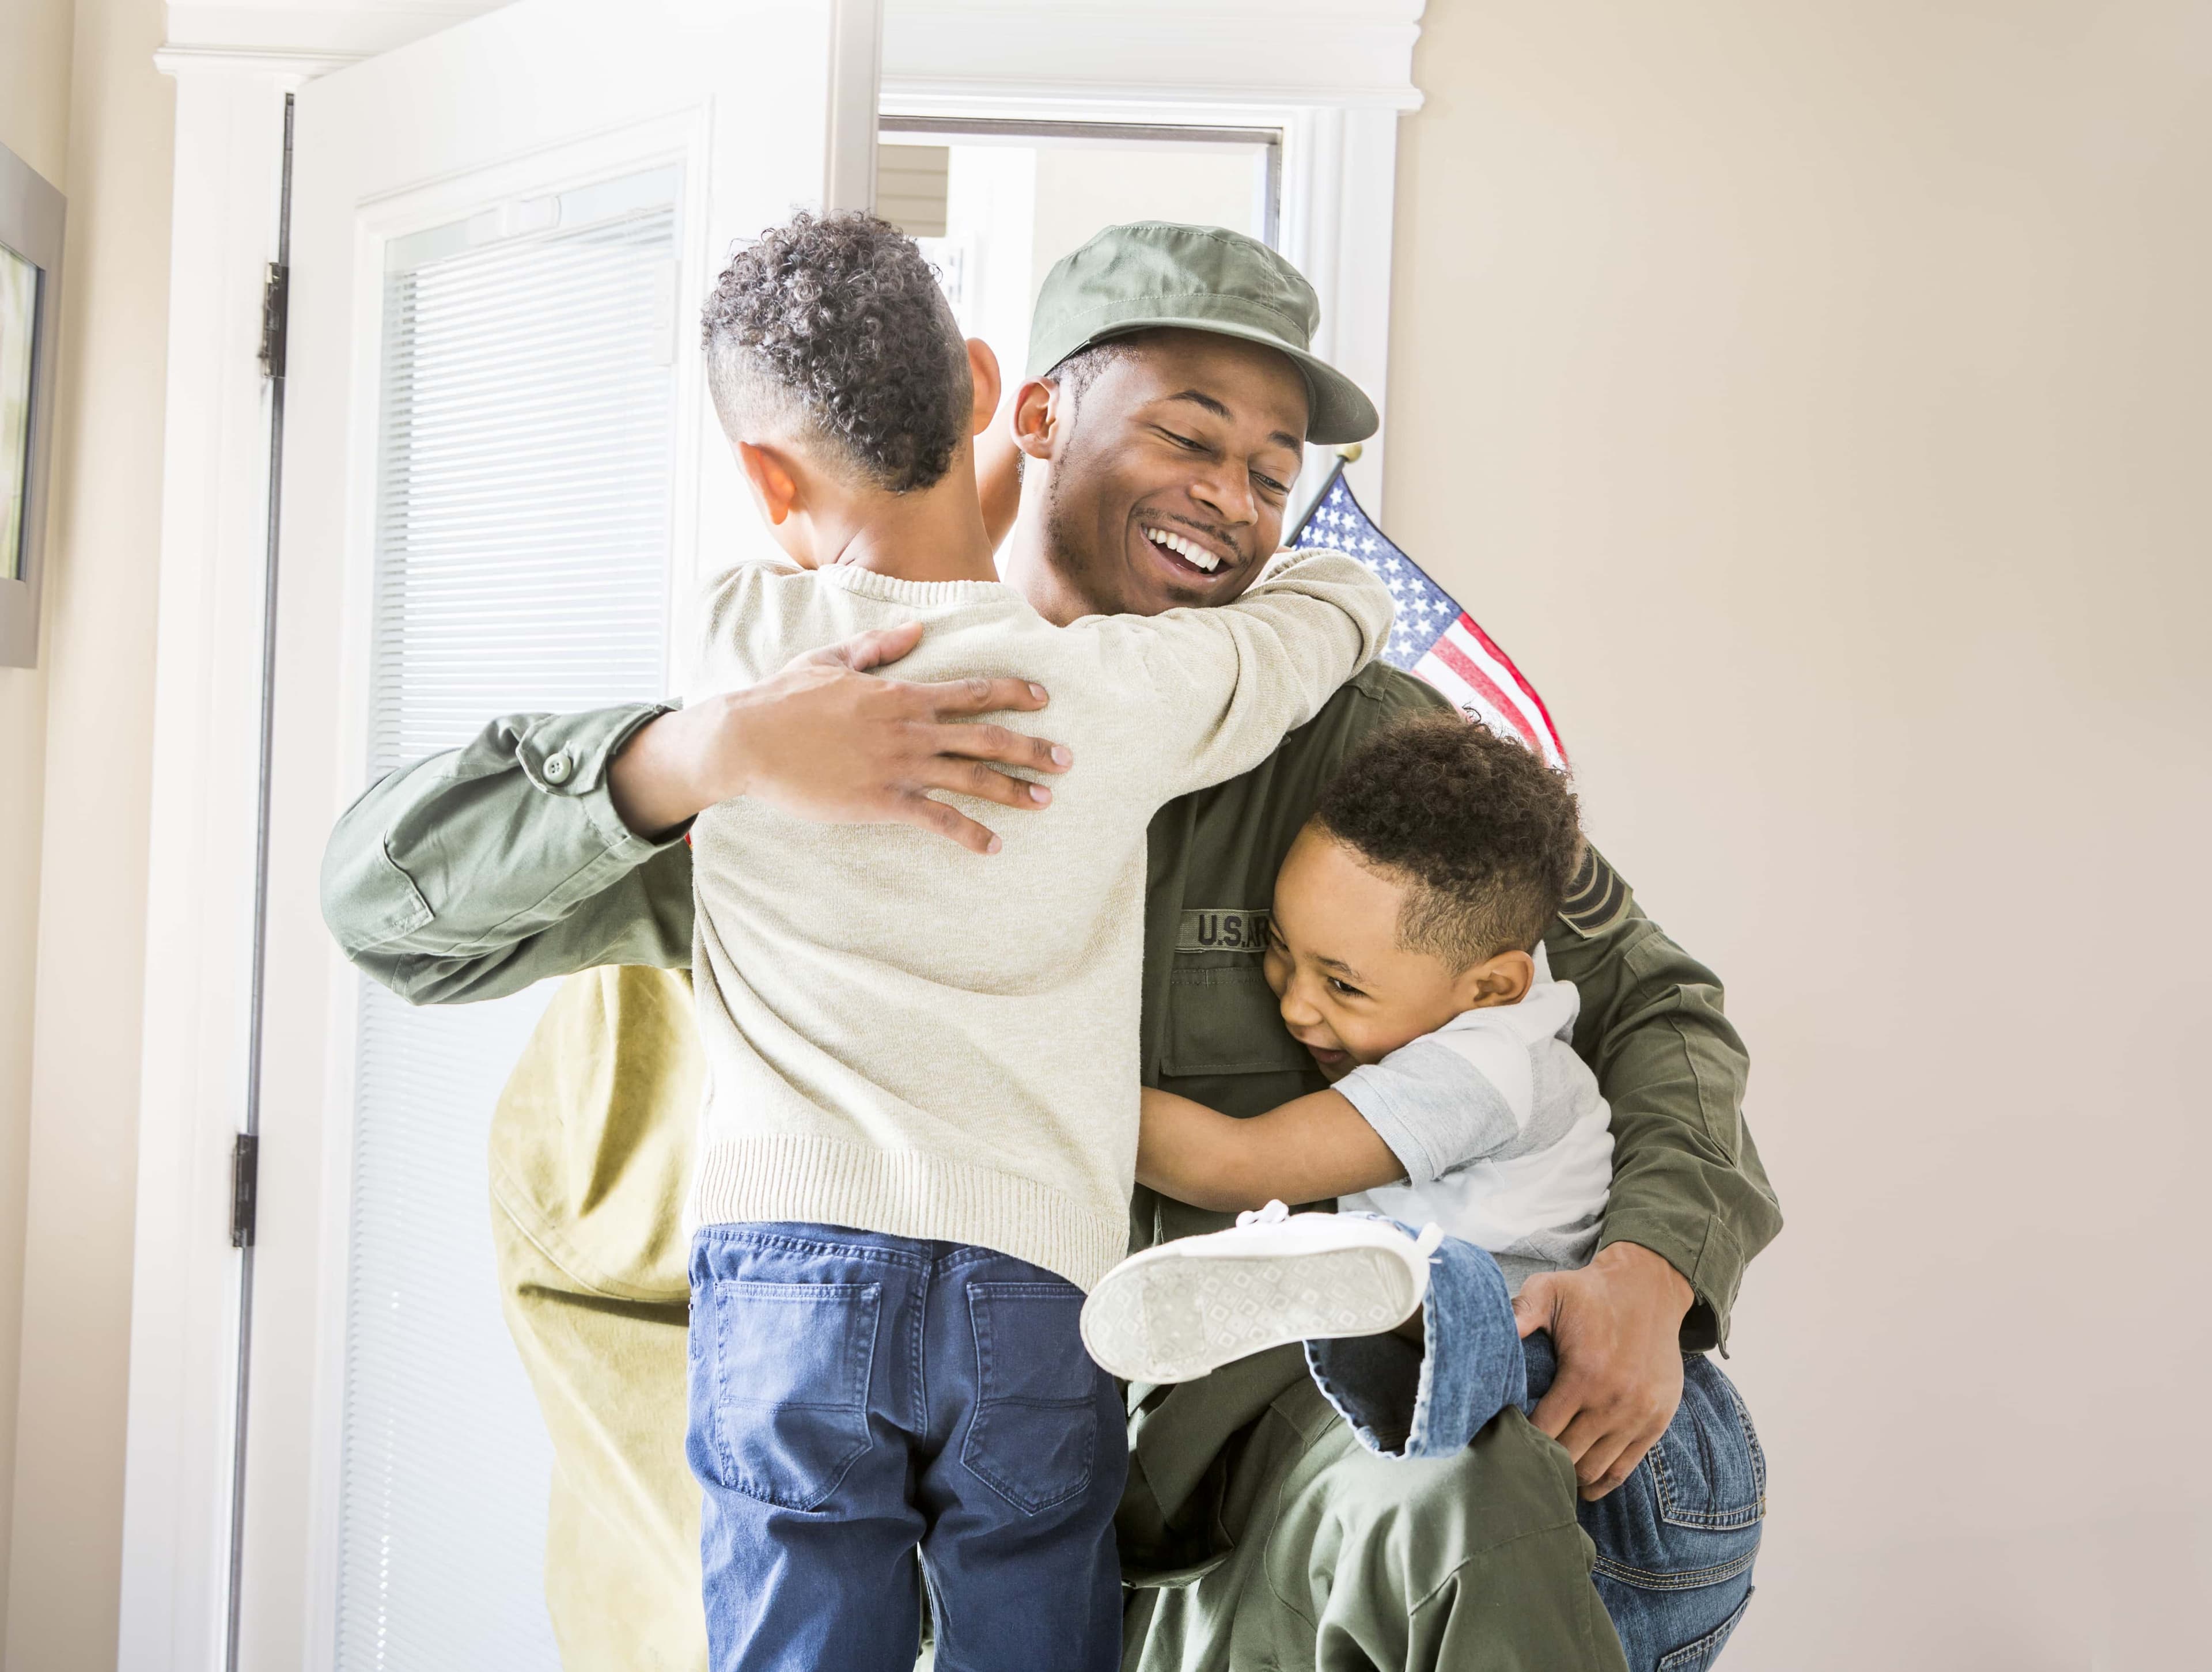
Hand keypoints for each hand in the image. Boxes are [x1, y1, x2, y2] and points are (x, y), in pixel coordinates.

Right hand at [608, 619, 1070, 852]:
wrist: (748, 738)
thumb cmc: (784, 698)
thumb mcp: (832, 658)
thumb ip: (879, 645)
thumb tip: (915, 629)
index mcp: (901, 693)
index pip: (973, 690)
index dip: (1015, 693)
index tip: (1046, 699)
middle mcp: (909, 728)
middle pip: (986, 737)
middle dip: (1032, 747)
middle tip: (1068, 760)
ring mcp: (898, 766)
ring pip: (971, 778)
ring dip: (1013, 789)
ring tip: (1047, 800)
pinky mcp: (881, 801)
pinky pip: (937, 819)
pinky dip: (969, 833)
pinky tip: (995, 846)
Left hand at [1513, 1241, 1693, 1500]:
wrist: (1648, 1289)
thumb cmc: (1589, 1293)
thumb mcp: (1548, 1290)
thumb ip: (1520, 1312)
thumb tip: (1495, 1332)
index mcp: (1584, 1374)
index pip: (1543, 1429)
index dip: (1519, 1440)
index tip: (1502, 1440)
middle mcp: (1614, 1401)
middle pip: (1567, 1455)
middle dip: (1540, 1461)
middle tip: (1518, 1462)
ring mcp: (1638, 1416)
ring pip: (1595, 1469)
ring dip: (1569, 1476)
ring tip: (1545, 1473)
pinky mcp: (1657, 1422)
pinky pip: (1625, 1468)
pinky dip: (1602, 1481)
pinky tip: (1581, 1484)